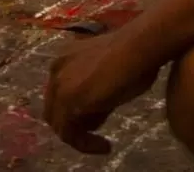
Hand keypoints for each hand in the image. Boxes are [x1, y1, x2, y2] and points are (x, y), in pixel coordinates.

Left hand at [44, 30, 161, 153]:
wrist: (138, 47)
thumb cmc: (132, 55)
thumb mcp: (107, 73)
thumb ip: (94, 88)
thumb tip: (95, 107)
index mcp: (65, 59)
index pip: (60, 94)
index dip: (75, 111)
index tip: (97, 120)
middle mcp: (56, 69)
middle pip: (55, 109)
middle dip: (73, 125)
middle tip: (95, 135)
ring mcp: (60, 85)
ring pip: (60, 124)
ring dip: (81, 138)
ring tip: (103, 144)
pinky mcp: (68, 101)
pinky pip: (69, 133)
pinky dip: (85, 144)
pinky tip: (105, 146)